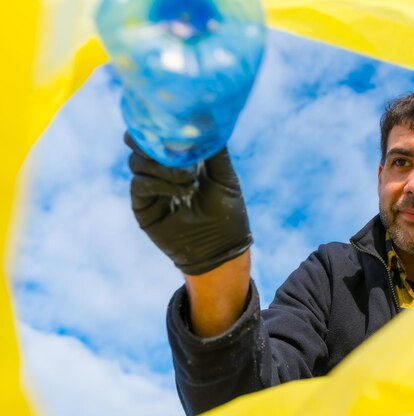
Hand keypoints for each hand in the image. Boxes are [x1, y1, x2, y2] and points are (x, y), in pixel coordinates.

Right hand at [126, 133, 251, 274]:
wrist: (221, 249)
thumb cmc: (228, 213)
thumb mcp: (225, 176)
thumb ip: (215, 149)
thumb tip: (209, 117)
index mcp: (180, 156)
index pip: (157, 131)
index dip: (160, 123)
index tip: (174, 121)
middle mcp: (160, 168)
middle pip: (136, 141)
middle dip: (149, 138)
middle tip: (170, 144)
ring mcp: (150, 186)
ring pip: (137, 161)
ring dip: (163, 165)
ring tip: (189, 178)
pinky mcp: (143, 206)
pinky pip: (139, 184)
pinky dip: (159, 182)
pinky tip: (181, 190)